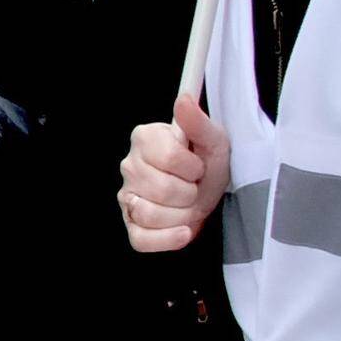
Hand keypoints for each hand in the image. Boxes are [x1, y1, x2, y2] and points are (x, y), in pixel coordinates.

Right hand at [122, 96, 224, 253]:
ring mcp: (127, 196)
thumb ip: (198, 123)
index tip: (198, 166)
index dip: (192, 167)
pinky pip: (141, 239)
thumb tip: (184, 101)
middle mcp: (129, 165)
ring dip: (183, 216)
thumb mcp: (213, 141)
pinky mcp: (131, 223)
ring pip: (150, 214)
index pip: (168, 158)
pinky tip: (183, 231)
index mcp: (145, 139)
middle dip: (190, 194)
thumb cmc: (208, 163)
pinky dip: (166, 239)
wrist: (209, 191)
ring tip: (190, 207)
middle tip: (195, 188)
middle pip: (161, 190)